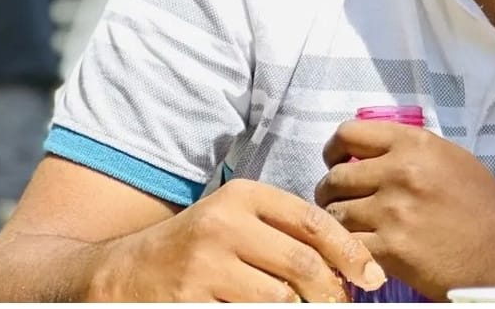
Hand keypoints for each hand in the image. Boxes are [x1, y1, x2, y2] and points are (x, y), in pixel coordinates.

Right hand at [90, 177, 385, 301]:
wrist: (121, 273)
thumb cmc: (195, 245)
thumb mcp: (236, 218)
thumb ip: (283, 228)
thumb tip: (345, 258)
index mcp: (243, 195)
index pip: (312, 221)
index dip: (349, 250)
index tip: (373, 275)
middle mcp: (225, 225)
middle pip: (302, 264)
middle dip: (334, 291)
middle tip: (347, 305)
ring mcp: (204, 266)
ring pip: (280, 299)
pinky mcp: (190, 303)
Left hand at [316, 121, 494, 299]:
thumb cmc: (480, 202)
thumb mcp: (447, 157)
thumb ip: (409, 150)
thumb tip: (370, 154)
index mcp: (414, 143)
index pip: (350, 133)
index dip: (334, 148)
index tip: (334, 160)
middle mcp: (400, 171)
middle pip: (336, 176)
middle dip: (329, 190)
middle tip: (336, 200)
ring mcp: (393, 211)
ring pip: (336, 213)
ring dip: (335, 221)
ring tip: (344, 227)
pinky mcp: (391, 249)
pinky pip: (348, 245)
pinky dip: (345, 249)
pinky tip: (354, 249)